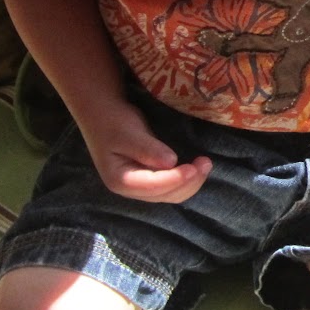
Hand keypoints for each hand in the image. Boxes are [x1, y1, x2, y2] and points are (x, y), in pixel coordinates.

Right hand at [78, 101, 210, 203]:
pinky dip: (186, 180)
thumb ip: (148, 149)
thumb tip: (171, 162)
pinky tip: (195, 167)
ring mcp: (140, 186)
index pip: (152, 187)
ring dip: (190, 182)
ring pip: (171, 194)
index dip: (175, 179)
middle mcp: (130, 189)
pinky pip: (171, 186)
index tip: (194, 168)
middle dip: (188, 182)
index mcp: (120, 180)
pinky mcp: (149, 179)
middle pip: (165, 195)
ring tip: (205, 163)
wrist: (103, 114)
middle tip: (206, 162)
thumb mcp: (128, 132)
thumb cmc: (113, 120)